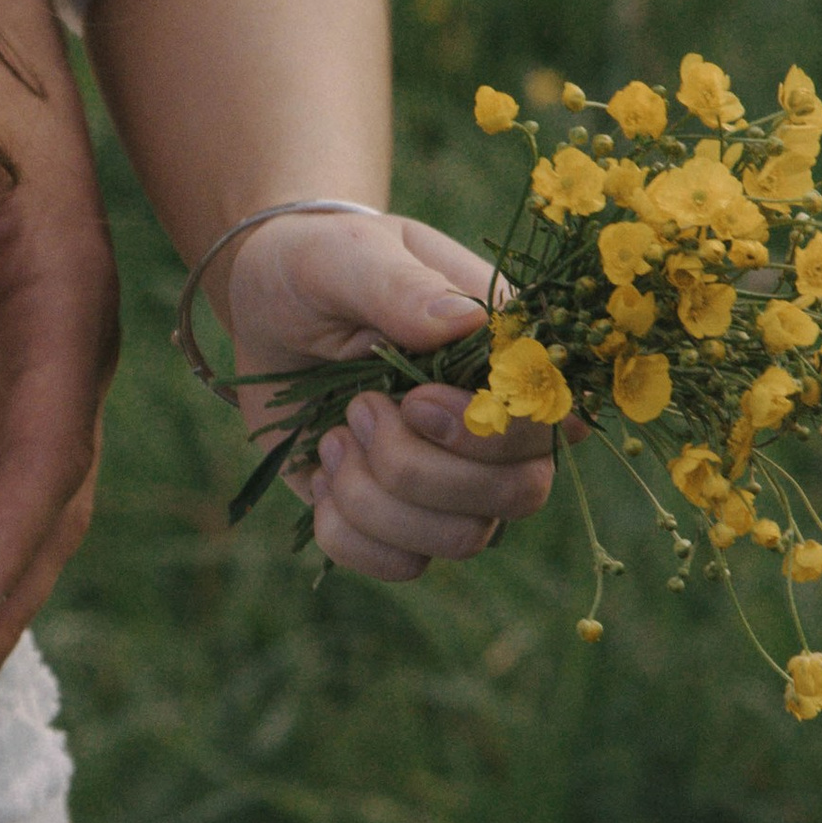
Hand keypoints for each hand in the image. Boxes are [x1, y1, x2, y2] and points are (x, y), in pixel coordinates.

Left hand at [0, 0, 120, 721]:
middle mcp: (68, 333)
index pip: (44, 449)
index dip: (5, 548)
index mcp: (63, 291)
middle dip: (8, 600)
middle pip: (55, 496)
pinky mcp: (4, 339)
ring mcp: (40, 341)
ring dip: (2, 584)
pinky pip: (12, 456)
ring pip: (40, 488)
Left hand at [223, 206, 560, 581]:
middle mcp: (498, 428)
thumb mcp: (347, 256)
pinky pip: (402, 566)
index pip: (551, 421)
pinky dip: (348, 532)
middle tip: (358, 408)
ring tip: (331, 436)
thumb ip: (400, 286)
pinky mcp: (401, 518)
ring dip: (376, 498)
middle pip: (518, 495)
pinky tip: (321, 475)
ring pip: (460, 541)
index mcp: (511, 356)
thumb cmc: (321, 266)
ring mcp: (454, 482)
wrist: (270, 307)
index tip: (415, 398)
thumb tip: (466, 322)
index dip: (489, 431)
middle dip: (420, 468)